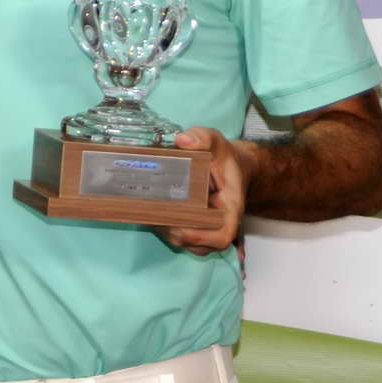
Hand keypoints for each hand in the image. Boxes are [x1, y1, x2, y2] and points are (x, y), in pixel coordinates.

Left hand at [155, 128, 253, 255]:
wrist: (228, 164)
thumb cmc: (222, 155)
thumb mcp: (214, 141)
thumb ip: (202, 137)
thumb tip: (182, 140)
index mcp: (231, 206)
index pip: (222, 234)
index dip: (202, 237)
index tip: (179, 227)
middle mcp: (221, 222)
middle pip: (202, 245)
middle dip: (177, 234)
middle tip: (155, 217)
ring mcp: (208, 227)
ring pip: (191, 244)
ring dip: (170, 235)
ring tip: (150, 216)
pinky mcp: (196, 226)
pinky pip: (184, 238)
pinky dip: (167, 232)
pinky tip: (152, 216)